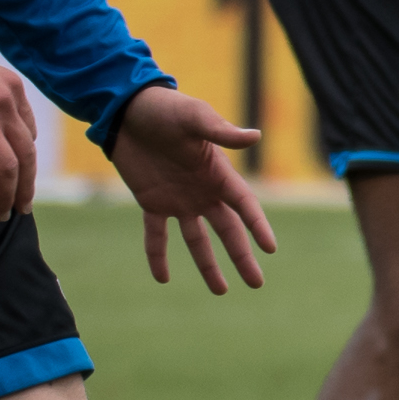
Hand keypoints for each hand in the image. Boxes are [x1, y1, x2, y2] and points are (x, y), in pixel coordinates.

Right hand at [0, 45, 38, 220]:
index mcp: (12, 88)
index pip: (29, 133)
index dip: (27, 160)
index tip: (21, 176)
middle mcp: (4, 104)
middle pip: (26, 155)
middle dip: (27, 186)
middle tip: (23, 207)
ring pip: (8, 168)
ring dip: (9, 196)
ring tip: (3, 214)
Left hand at [109, 85, 276, 293]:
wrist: (128, 110)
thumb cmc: (167, 109)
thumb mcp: (195, 117)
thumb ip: (221, 132)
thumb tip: (255, 136)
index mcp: (218, 173)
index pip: (244, 205)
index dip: (257, 226)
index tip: (270, 249)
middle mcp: (203, 191)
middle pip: (228, 230)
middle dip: (242, 256)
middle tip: (256, 283)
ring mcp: (178, 200)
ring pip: (198, 240)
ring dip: (208, 265)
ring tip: (221, 290)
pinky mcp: (153, 203)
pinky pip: (156, 236)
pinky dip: (158, 256)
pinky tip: (163, 278)